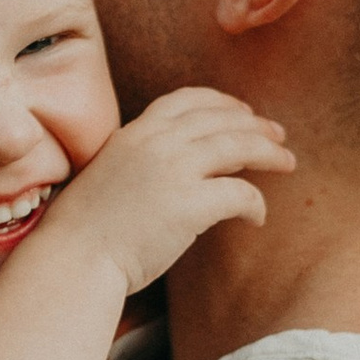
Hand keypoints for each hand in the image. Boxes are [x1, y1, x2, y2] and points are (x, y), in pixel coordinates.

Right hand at [45, 91, 292, 298]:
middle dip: (255, 125)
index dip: (221, 103)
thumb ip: (140, 163)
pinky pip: (240, 193)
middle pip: (220, 118)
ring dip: (268, 153)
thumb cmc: (83, 233)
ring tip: (287, 163)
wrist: (72, 260)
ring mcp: (173, 170)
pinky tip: (258, 217)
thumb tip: (175, 174)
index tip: (241, 113)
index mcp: (134, 133)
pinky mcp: (189, 203)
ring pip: (239, 146)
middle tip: (278, 136)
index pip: (187, 100)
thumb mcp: (108, 177)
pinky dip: (256, 203)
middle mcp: (155, 142)